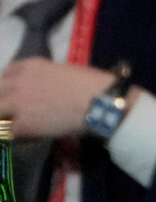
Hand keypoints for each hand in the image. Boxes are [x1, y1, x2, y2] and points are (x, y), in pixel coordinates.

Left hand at [0, 58, 115, 137]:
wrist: (99, 102)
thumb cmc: (91, 85)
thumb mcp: (64, 71)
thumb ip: (46, 78)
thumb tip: (44, 90)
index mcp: (29, 66)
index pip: (6, 73)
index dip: (9, 85)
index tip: (16, 92)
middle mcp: (17, 82)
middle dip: (3, 102)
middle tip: (15, 111)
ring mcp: (17, 103)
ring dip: (6, 118)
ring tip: (20, 125)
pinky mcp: (23, 124)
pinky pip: (9, 131)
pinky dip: (18, 134)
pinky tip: (30, 135)